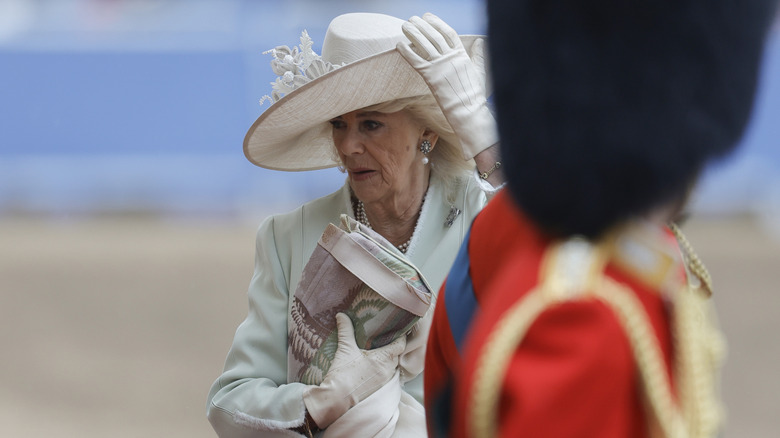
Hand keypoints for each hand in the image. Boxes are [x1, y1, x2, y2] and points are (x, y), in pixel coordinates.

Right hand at [303, 313, 406, 428]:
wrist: (336, 400)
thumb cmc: (343, 375)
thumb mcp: (345, 349)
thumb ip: (346, 330)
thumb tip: (341, 315)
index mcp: (384, 359)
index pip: (401, 344)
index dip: (400, 336)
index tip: (396, 328)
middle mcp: (388, 370)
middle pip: (396, 355)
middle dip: (392, 346)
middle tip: (384, 336)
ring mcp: (384, 381)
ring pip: (391, 365)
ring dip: (386, 358)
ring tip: (377, 349)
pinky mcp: (378, 389)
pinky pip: (385, 375)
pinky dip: (381, 368)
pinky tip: (371, 364)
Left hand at [397, 13, 497, 159]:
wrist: (468, 110)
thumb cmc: (474, 94)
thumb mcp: (480, 71)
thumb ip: (479, 55)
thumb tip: (481, 41)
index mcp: (461, 54)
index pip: (448, 32)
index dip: (437, 23)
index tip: (429, 16)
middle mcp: (450, 57)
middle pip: (433, 35)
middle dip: (422, 25)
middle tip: (413, 19)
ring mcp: (439, 66)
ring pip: (424, 44)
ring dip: (413, 33)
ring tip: (405, 25)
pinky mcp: (430, 76)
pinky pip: (415, 60)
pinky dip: (406, 51)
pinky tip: (399, 44)